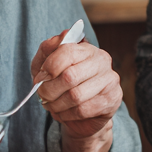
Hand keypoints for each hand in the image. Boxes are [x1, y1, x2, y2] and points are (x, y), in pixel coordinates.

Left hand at [31, 29, 122, 151]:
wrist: (82, 114)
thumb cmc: (62, 84)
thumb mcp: (47, 64)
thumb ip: (48, 49)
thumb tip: (60, 36)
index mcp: (86, 48)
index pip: (67, 51)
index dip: (49, 67)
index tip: (39, 78)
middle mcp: (102, 61)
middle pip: (69, 76)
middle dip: (49, 90)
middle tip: (43, 96)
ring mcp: (110, 80)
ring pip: (75, 96)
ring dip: (57, 105)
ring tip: (52, 106)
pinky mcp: (112, 100)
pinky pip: (83, 110)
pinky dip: (67, 115)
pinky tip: (64, 113)